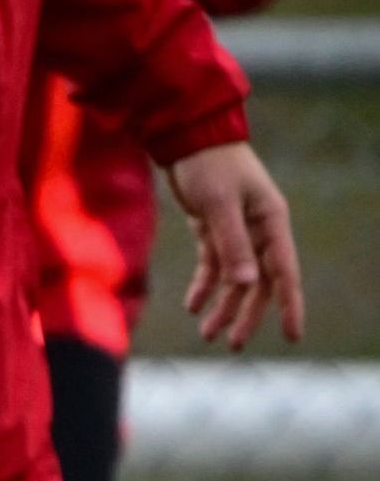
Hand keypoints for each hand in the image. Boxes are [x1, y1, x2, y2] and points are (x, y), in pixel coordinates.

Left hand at [164, 141, 307, 348]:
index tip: (294, 335)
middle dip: (246, 314)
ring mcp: (237, 229)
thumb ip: (232, 243)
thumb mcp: (218, 204)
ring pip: (235, 277)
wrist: (186, 136)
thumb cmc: (208, 165)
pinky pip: (213, 264)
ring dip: (223, 304)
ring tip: (207, 333)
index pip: (285, 273)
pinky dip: (204, 284)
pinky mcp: (212, 227)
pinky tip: (193, 305)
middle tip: (233, 344)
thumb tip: (247, 282)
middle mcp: (259, 229)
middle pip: (258, 282)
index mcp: (271, 223)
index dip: (289, 306)